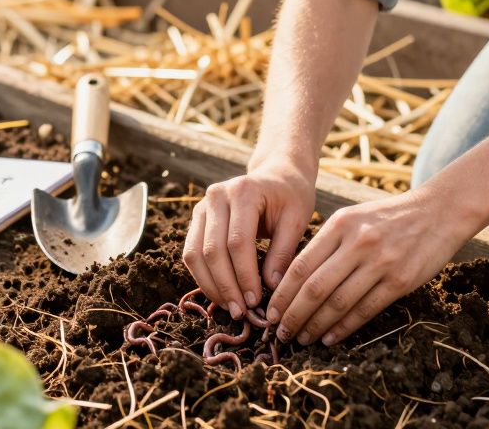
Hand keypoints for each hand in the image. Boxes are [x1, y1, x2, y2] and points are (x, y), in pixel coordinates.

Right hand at [182, 160, 315, 318]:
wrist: (277, 175)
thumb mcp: (297, 219)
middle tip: (241, 312)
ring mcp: (202, 206)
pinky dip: (203, 277)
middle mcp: (216, 195)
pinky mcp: (197, 218)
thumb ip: (284, 252)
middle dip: (226, 286)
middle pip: (212, 250)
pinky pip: (191, 253)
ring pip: (194, 254)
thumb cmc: (291, 197)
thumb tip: (271, 288)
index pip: (237, 241)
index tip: (256, 301)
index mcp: (243, 191)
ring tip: (230, 308)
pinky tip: (220, 294)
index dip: (244, 275)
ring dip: (210, 285)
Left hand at [265, 183, 481, 346]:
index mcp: (340, 224)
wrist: (438, 211)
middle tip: (279, 332)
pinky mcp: (400, 280)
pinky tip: (329, 337)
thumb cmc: (389, 218)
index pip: (301, 265)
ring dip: (315, 326)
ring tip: (302, 338)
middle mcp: (357, 243)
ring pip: (338, 303)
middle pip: (314, 288)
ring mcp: (380, 262)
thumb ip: (327, 243)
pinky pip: (365, 310)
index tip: (269, 312)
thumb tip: (294, 280)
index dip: (282, 294)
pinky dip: (343, 328)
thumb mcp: (353, 218)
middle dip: (293, 315)